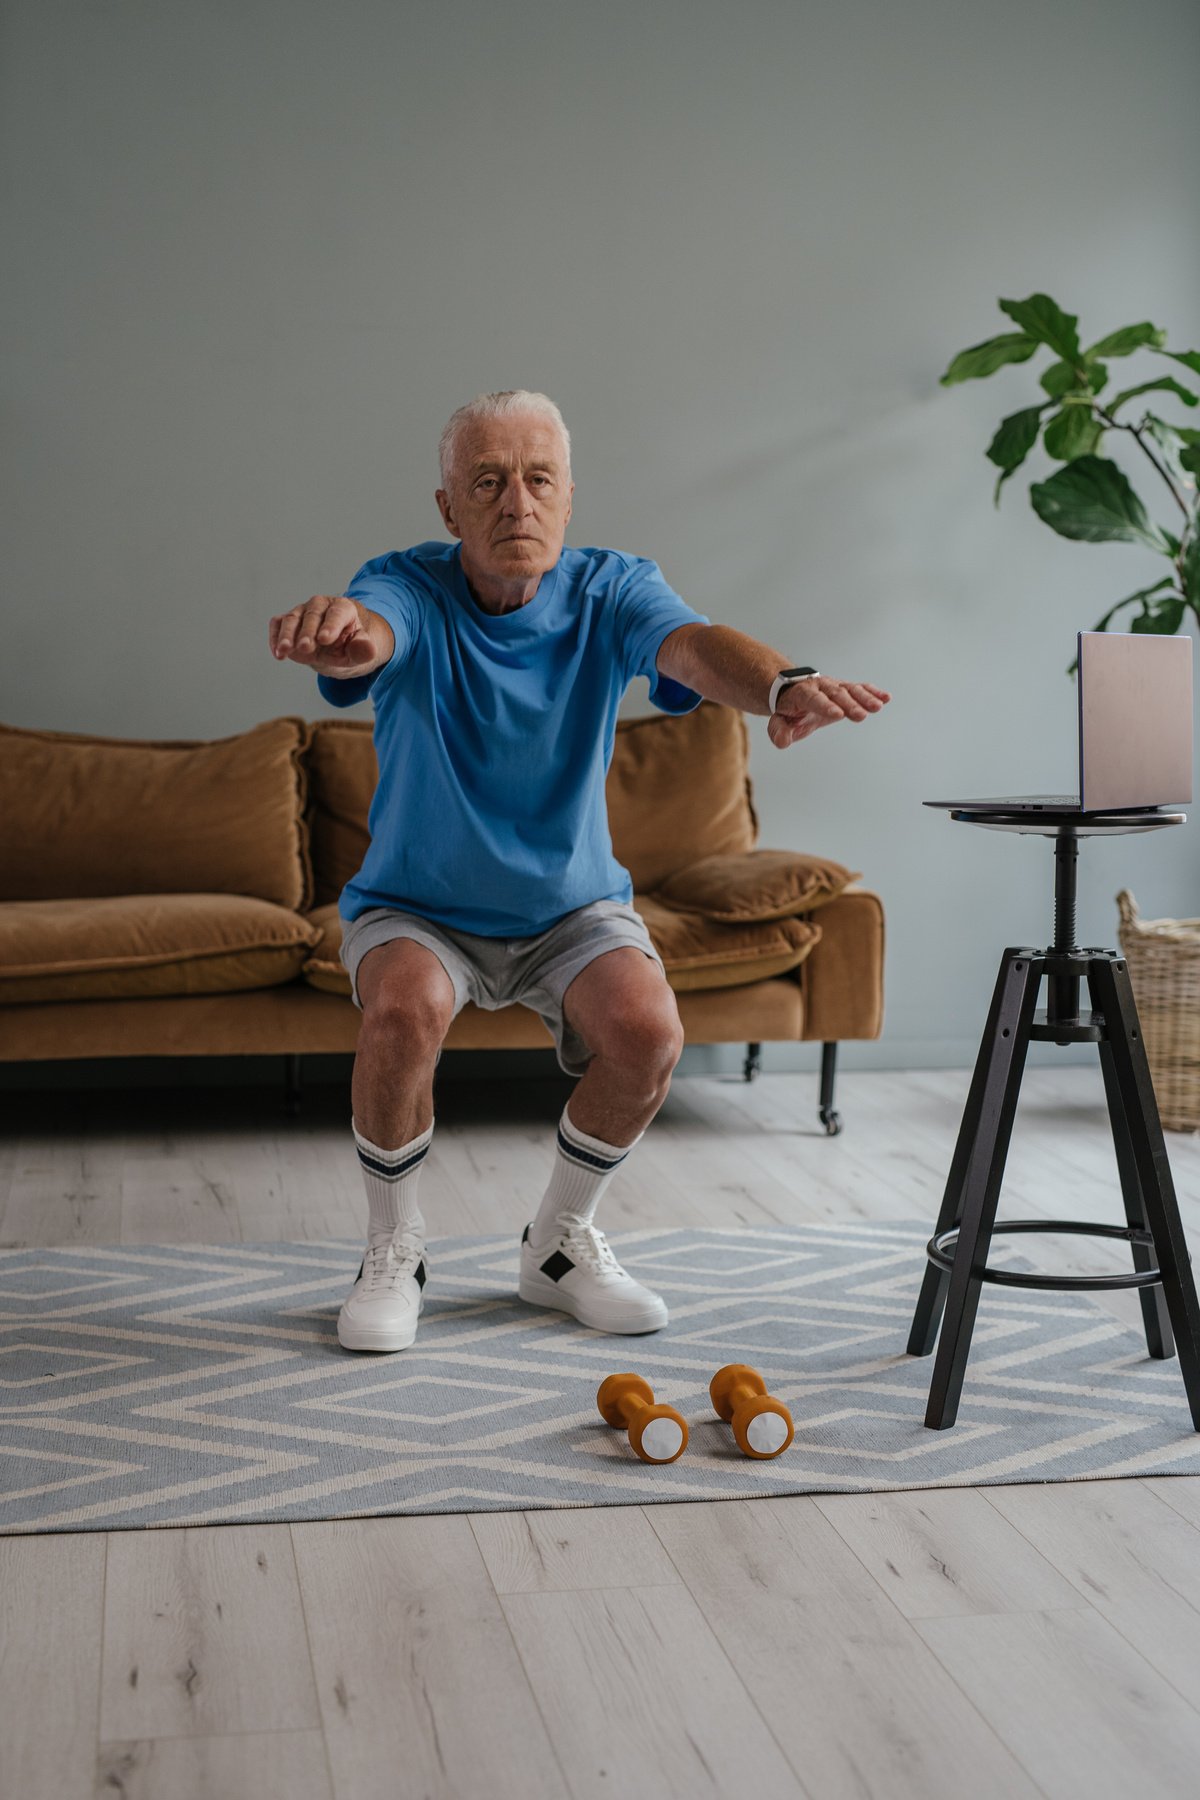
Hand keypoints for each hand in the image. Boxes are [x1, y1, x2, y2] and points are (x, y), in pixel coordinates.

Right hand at [268, 596, 383, 675]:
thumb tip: (367, 648)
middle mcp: (321, 606)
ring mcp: (302, 612)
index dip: (331, 625)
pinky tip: (278, 653)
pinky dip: (275, 636)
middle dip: (307, 632)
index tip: (325, 639)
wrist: (338, 647)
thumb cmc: (351, 645)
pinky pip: (278, 624)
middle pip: (312, 614)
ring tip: (284, 651)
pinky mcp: (288, 622)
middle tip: (305, 648)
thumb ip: (364, 649)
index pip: (337, 614)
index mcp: (343, 608)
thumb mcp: (362, 651)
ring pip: (292, 618)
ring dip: (286, 635)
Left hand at [768, 676, 890, 748]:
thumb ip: (779, 731)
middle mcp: (820, 687)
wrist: (793, 692)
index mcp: (802, 694)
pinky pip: (860, 689)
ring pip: (850, 690)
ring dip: (865, 698)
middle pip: (836, 694)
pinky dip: (873, 692)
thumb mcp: (779, 723)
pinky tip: (886, 698)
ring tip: (877, 707)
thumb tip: (782, 742)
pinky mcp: (846, 689)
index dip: (825, 706)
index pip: (813, 699)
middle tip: (861, 716)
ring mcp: (835, 687)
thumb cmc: (788, 711)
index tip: (837, 714)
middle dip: (849, 704)